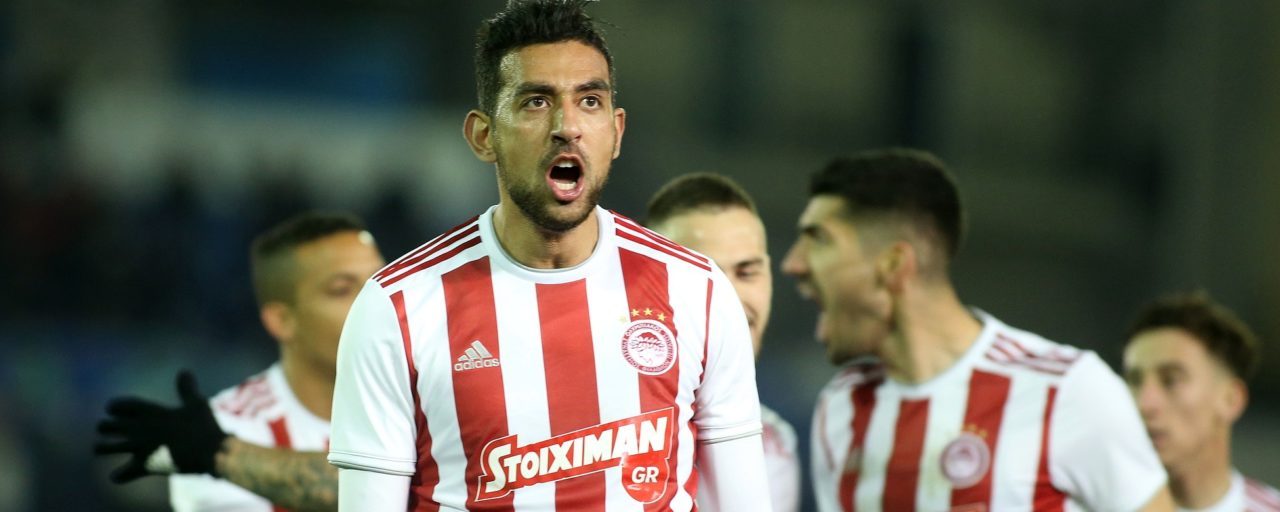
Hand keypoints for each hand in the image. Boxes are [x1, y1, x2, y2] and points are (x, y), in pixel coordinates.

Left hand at [94, 370, 228, 482]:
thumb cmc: (204, 425)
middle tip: (107, 430)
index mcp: (150, 411)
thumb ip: (186, 388)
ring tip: (102, 449)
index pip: (118, 405)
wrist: (212, 450)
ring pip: (103, 449)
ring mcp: (139, 448)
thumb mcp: (196, 403)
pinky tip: (119, 475)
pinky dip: (118, 476)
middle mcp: (139, 428)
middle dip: (104, 428)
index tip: (112, 410)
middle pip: (105, 426)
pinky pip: (119, 475)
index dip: (113, 407)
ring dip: (102, 448)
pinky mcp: (144, 466)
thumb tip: (184, 371)